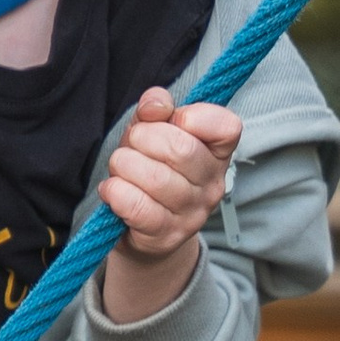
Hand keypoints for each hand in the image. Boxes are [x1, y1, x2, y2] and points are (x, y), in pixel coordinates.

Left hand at [97, 90, 239, 322]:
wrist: (141, 230)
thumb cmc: (148, 169)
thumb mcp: (150, 132)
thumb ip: (155, 110)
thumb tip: (155, 105)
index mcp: (216, 153)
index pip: (227, 126)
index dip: (193, 116)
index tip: (172, 121)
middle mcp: (213, 184)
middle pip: (180, 148)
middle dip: (141, 138)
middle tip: (132, 146)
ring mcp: (193, 213)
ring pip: (153, 177)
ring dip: (123, 166)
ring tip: (121, 170)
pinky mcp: (166, 235)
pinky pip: (136, 205)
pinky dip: (114, 191)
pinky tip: (113, 191)